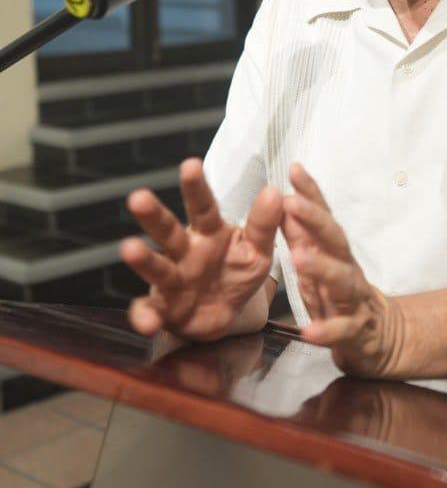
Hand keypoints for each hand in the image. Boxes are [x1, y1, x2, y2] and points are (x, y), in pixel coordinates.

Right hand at [121, 158, 281, 340]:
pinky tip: (147, 323)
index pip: (203, 206)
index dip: (196, 187)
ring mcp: (170, 280)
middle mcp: (184, 252)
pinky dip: (144, 318)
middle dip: (153, 215)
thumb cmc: (236, 273)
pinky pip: (148, 312)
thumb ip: (265, 225)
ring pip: (155, 267)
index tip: (191, 164)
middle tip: (138, 196)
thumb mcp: (258, 251)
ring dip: (142, 259)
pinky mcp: (162, 309)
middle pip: (168, 230)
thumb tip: (275, 191)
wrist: (224, 315)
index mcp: (209, 234)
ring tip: (130, 248)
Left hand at [282, 162, 402, 377]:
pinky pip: (341, 330)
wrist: (378, 336)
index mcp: (333, 251)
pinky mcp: (355, 330)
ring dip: (321, 268)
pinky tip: (310, 332)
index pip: (323, 216)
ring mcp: (353, 298)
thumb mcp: (317, 261)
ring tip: (298, 259)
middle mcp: (346, 268)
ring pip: (341, 280)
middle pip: (335, 239)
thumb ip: (300, 235)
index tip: (294, 169)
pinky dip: (326, 330)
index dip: (310, 192)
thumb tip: (283, 201)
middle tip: (291, 203)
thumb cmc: (339, 293)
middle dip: (315, 219)